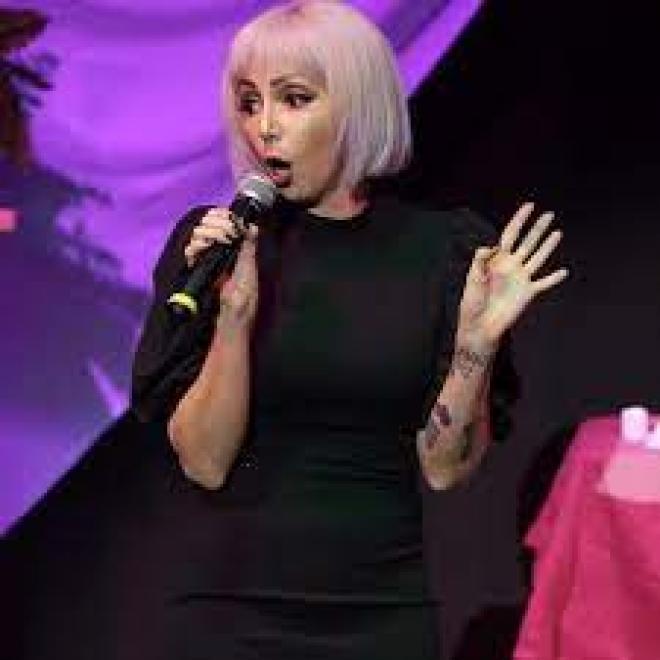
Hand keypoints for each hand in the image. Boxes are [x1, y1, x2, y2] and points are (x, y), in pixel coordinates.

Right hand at [183, 207, 258, 328]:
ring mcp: (209, 260)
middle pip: (211, 224)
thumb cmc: (243, 306)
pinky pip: (191, 251)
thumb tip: (253, 226)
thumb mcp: (249, 276)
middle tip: (223, 236)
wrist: (227, 327)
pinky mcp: (198, 270)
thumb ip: (248, 252)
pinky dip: (193, 248)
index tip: (228, 219)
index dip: (225, 217)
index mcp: (238, 251)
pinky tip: (197, 253)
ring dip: (204, 235)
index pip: (227, 222)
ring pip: (199, 234)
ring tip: (210, 245)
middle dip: (215, 225)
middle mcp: (222, 252)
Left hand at [457, 202, 567, 347]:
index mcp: (496, 260)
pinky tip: (563, 271)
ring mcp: (521, 278)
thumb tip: (488, 246)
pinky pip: (544, 283)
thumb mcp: (472, 280)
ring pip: (538, 258)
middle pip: (527, 242)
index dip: (519, 220)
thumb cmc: (472, 303)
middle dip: (537, 228)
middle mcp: (511, 266)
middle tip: (548, 214)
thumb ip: (479, 262)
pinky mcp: (528, 293)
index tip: (529, 206)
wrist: (480, 325)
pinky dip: (554, 278)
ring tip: (558, 232)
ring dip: (548, 246)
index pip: (510, 235)